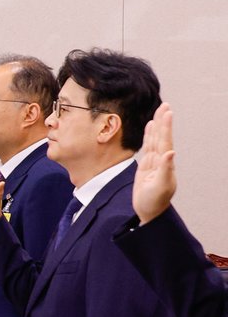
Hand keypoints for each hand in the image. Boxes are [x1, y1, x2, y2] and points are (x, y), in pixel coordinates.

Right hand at [133, 103, 175, 224]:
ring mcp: (153, 162)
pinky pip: (147, 147)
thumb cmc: (155, 201)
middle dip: (163, 122)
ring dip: (157, 126)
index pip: (165, 141)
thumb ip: (165, 169)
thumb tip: (170, 153)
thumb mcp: (161, 186)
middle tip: (165, 105)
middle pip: (161, 137)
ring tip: (159, 112)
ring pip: (155, 140)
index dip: (166, 127)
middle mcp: (161, 160)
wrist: (149, 212)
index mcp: (165, 163)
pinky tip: (150, 128)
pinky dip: (148, 136)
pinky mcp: (145, 166)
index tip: (167, 112)